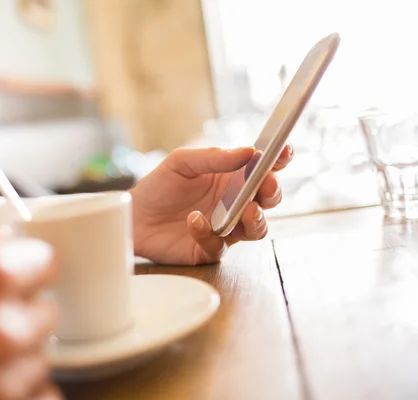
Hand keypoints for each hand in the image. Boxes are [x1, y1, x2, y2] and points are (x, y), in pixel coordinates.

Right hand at [0, 238, 60, 399]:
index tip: (21, 279)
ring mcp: (1, 378)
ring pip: (40, 357)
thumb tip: (13, 244)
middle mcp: (2, 326)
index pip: (47, 264)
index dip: (29, 270)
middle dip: (21, 313)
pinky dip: (21, 392)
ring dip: (17, 355)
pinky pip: (40, 398)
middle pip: (47, 313)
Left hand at [130, 144, 292, 264]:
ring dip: (256, 220)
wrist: (133, 215)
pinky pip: (220, 245)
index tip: (284, 152)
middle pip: (268, 199)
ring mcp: (225, 227)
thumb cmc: (159, 186)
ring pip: (256, 229)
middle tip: (266, 184)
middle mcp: (234, 202)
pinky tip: (194, 220)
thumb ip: (213, 158)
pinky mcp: (209, 248)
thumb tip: (247, 152)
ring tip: (246, 210)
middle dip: (272, 192)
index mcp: (231, 177)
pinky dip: (209, 233)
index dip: (278, 160)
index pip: (263, 168)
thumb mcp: (182, 162)